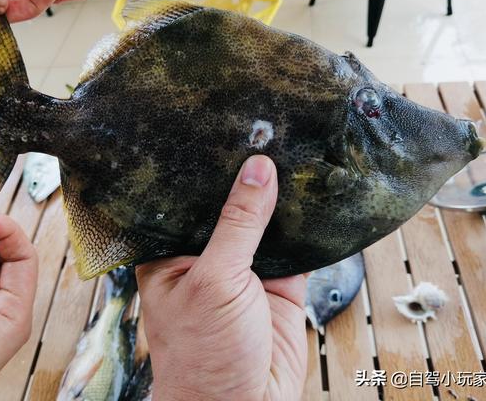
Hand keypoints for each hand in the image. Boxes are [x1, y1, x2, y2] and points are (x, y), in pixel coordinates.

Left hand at [136, 155, 307, 400]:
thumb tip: (257, 171)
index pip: (187, 201)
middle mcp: (206, 257)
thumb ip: (238, 225)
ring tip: (292, 150)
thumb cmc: (203, 354)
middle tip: (264, 131)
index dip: (205, 170)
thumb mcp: (215, 280)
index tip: (223, 132)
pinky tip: (314, 195)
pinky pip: (294, 247)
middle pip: (229, 208)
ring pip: (264, 224)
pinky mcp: (278, 284)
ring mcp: (244, 270)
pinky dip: (305, 226)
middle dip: (246, 179)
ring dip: (279, 199)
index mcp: (171, 253)